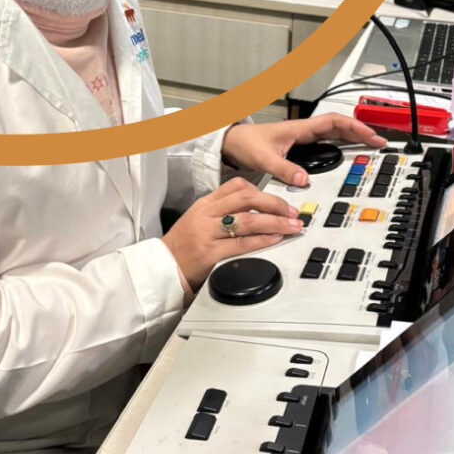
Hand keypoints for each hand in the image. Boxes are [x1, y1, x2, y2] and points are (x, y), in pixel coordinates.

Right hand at [163, 178, 302, 290]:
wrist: (161, 267)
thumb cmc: (182, 245)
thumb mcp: (198, 219)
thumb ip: (222, 211)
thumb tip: (255, 210)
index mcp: (205, 203)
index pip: (237, 186)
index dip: (263, 190)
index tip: (280, 199)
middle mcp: (206, 214)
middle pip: (246, 199)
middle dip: (275, 204)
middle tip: (292, 212)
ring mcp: (207, 232)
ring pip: (247, 220)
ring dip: (275, 222)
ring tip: (291, 226)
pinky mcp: (209, 252)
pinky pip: (241, 243)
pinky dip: (261, 240)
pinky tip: (274, 239)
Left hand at [222, 113, 386, 187]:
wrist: (231, 143)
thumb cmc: (245, 143)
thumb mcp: (264, 158)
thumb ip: (283, 169)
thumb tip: (303, 180)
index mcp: (299, 129)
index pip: (333, 122)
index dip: (353, 127)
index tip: (370, 134)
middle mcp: (303, 132)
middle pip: (338, 127)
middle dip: (360, 132)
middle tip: (378, 142)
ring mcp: (302, 139)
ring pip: (333, 134)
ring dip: (352, 137)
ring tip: (369, 146)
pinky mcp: (299, 147)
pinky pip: (325, 143)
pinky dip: (340, 145)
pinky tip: (347, 153)